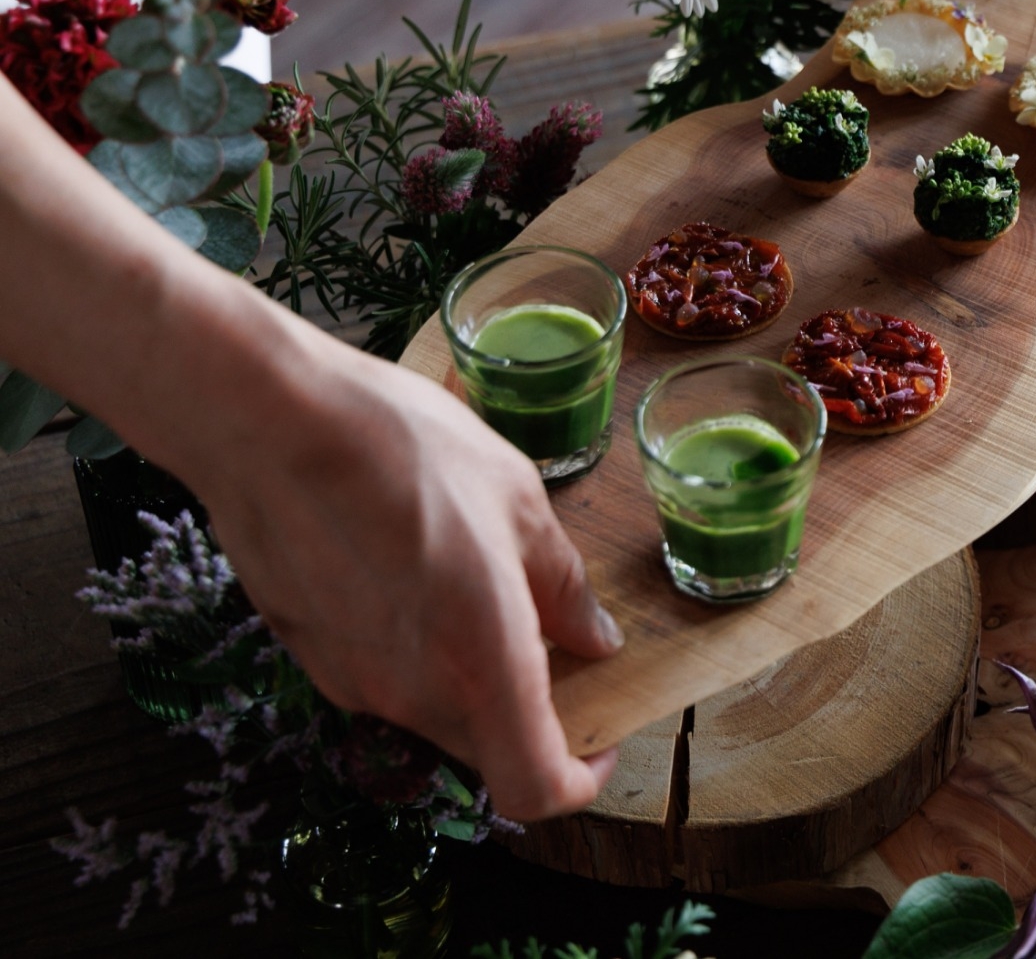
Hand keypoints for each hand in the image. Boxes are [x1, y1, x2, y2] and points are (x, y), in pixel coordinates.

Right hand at [192, 333, 623, 820]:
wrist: (265, 419)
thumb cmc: (402, 448)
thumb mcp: (517, 500)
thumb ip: (561, 586)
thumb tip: (593, 640)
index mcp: (480, 662)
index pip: (534, 784)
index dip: (578, 779)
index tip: (601, 735)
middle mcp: (412, 693)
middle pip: (487, 747)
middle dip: (530, 712)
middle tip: (553, 639)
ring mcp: (349, 679)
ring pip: (432, 711)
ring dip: (470, 675)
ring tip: (479, 583)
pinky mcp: (307, 653)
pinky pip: (380, 676)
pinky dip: (416, 650)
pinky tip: (413, 569)